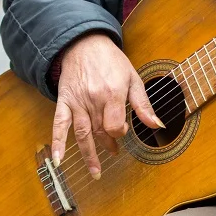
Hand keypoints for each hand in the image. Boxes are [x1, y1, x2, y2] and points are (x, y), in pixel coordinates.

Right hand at [52, 33, 162, 178]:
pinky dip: (58, 144)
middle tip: (114, 150)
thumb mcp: (133, 78)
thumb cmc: (111, 61)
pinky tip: (58, 161)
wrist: (84, 44)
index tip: (122, 128)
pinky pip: (59, 125)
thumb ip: (144, 105)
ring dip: (89, 155)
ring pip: (83, 134)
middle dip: (109, 143)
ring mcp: (77, 102)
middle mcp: (93, 100)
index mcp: (112, 94)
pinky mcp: (64, 102)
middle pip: (101, 132)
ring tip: (96, 172)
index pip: (115, 126)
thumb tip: (157, 125)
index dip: (120, 132)